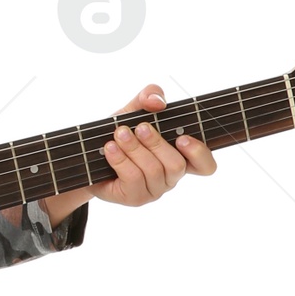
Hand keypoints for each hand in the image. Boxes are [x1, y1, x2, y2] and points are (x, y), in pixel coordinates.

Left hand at [43, 84, 216, 222]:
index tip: (183, 138)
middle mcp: (170, 177)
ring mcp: (154, 190)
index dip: (200, 154)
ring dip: (135, 149)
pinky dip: (120, 160)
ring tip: (119, 134)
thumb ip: (148, 98)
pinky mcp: (134, 198)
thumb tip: (157, 102)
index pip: (205, 165)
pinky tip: (110, 148)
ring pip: (154, 171)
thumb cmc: (120, 133)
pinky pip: (133, 179)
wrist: (89, 156)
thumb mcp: (134, 110)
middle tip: (140, 127)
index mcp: (180, 156)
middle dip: (156, 143)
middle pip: (176, 165)